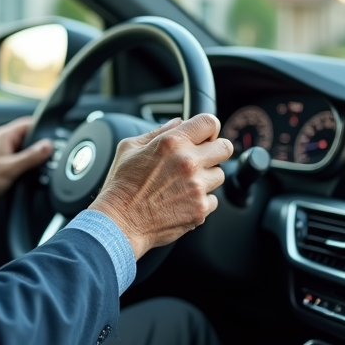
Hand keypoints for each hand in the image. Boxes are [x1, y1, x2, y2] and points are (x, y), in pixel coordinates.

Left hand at [0, 117, 52, 213]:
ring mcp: (7, 156)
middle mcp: (6, 144)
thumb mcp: (10, 167)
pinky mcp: (8, 168)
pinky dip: (31, 169)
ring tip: (45, 167)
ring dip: (36, 160)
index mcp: (5, 136)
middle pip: (31, 139)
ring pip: (29, 153)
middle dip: (42, 147)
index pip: (29, 123)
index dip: (43, 129)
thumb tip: (48, 146)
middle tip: (53, 156)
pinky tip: (36, 176)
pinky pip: (24, 164)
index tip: (55, 137)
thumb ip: (31, 156)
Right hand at [89, 113, 231, 259]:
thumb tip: (178, 122)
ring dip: (206, 178)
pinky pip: (213, 200)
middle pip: (225, 147)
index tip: (204, 138)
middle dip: (215, 151)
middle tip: (201, 160)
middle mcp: (188, 162)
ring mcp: (197, 187)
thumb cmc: (121, 186)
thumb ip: (158, 131)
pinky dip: (200, 201)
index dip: (208, 129)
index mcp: (172, 143)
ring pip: (219, 175)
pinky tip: (181, 201)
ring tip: (183, 185)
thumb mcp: (130, 148)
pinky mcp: (201, 209)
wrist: (119, 222)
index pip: (209, 123)